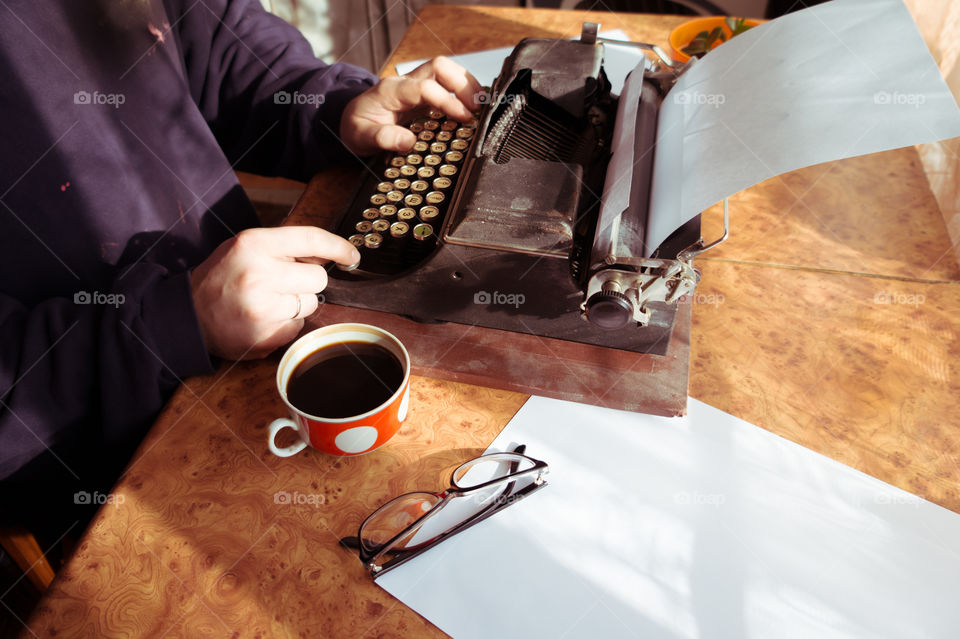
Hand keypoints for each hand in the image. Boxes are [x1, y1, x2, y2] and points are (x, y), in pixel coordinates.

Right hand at [190, 226, 359, 360]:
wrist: (188, 316)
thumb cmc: (222, 278)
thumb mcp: (245, 248)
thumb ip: (284, 248)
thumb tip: (329, 255)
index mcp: (253, 245)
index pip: (310, 238)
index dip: (338, 247)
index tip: (352, 255)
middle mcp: (259, 274)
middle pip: (318, 278)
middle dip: (307, 282)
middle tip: (281, 284)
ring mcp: (263, 308)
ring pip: (310, 303)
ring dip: (296, 304)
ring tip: (266, 302)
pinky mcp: (266, 335)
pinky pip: (298, 326)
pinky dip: (286, 324)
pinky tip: (263, 319)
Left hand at [340, 56, 482, 156]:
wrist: (351, 119)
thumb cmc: (356, 127)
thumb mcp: (359, 137)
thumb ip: (381, 138)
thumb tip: (408, 141)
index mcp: (391, 91)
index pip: (425, 87)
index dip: (448, 100)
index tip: (464, 118)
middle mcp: (406, 83)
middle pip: (440, 66)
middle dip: (463, 84)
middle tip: (478, 108)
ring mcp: (416, 86)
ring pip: (447, 70)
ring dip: (467, 84)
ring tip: (481, 106)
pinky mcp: (425, 93)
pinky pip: (447, 83)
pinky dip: (463, 91)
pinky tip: (473, 106)